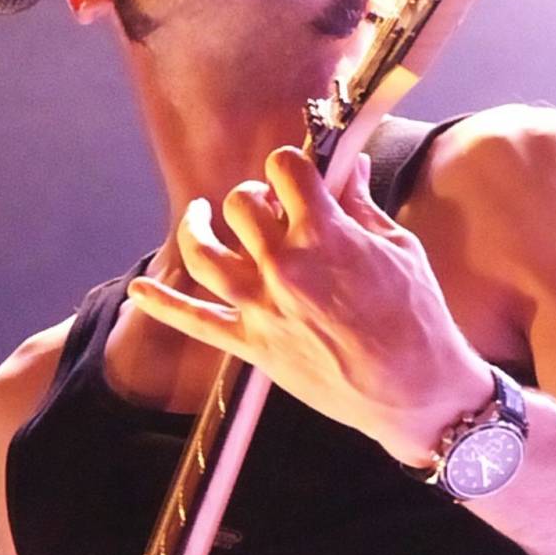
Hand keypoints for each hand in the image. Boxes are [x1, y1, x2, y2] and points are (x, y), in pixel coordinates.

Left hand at [126, 146, 491, 465]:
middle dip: (255, 196)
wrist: (415, 391)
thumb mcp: (397, 248)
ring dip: (197, 229)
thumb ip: (361, 204)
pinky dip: (162, 305)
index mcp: (324, 233)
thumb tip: (350, 165)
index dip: (292, 163)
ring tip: (201, 218)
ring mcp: (262, 307)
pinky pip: (195, 322)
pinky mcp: (253, 346)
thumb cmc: (417, 318)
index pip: (286, 167)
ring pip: (205, 253)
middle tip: (268, 207)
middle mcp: (284, 266)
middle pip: (242, 204)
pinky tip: (138, 290)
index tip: (299, 173)